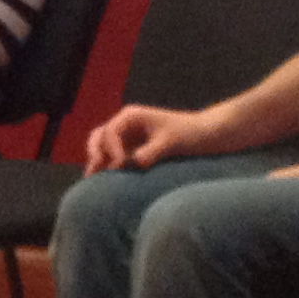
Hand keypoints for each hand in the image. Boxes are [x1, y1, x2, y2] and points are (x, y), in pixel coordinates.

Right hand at [82, 105, 209, 175]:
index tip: (121, 165)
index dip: (112, 149)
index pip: (110, 132)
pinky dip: (107, 167)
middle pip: (99, 137)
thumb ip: (149, 152)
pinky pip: (114, 158)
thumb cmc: (189, 133)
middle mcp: (125, 125)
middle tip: (94, 172)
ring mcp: (128, 138)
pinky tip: (105, 181)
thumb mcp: (170, 142)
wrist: (206, 135)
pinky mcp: (133, 150)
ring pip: (103, 147)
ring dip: (97, 162)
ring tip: (92, 180)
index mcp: (131, 116)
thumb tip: (130, 164)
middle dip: (95, 153)